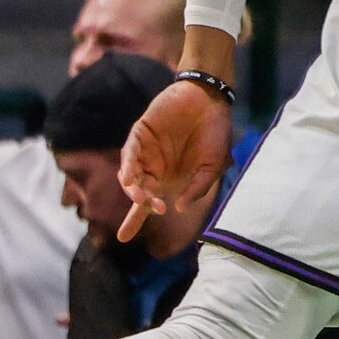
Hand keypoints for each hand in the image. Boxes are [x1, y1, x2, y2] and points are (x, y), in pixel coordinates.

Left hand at [117, 79, 233, 241]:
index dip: (135, 220)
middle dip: (141, 205)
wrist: (211, 99)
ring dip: (133, 188)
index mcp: (169, 178)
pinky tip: (130, 176)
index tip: (122, 239)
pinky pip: (129, 152)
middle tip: (152, 207)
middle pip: (138, 193)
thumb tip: (177, 207)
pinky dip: (128, 166)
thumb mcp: (213, 166)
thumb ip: (198, 187)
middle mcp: (154, 167)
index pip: (149, 204)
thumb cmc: (215, 132)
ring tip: (141, 197)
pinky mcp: (140, 133)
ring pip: (130, 176)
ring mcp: (146, 151)